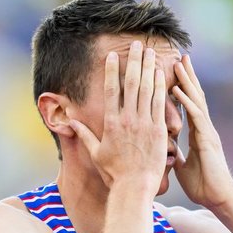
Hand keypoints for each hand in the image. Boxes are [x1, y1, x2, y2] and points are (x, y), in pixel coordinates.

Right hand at [70, 40, 166, 190]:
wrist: (134, 187)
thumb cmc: (114, 173)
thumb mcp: (95, 153)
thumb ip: (84, 134)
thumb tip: (70, 122)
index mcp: (111, 123)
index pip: (112, 90)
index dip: (113, 70)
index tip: (114, 55)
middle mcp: (128, 119)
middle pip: (132, 83)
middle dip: (135, 61)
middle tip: (138, 44)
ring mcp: (145, 124)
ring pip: (148, 90)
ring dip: (149, 68)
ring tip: (151, 52)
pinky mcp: (158, 131)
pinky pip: (160, 104)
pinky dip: (161, 87)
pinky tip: (162, 74)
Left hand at [171, 55, 232, 209]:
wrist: (217, 198)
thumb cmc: (203, 185)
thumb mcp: (183, 166)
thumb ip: (177, 154)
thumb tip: (167, 147)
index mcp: (197, 133)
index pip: (189, 105)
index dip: (183, 88)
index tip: (175, 71)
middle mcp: (204, 128)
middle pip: (195, 96)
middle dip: (188, 76)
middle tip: (180, 56)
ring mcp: (207, 132)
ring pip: (196, 100)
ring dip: (187, 81)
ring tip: (178, 62)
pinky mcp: (207, 139)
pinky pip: (195, 116)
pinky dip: (185, 101)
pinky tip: (176, 88)